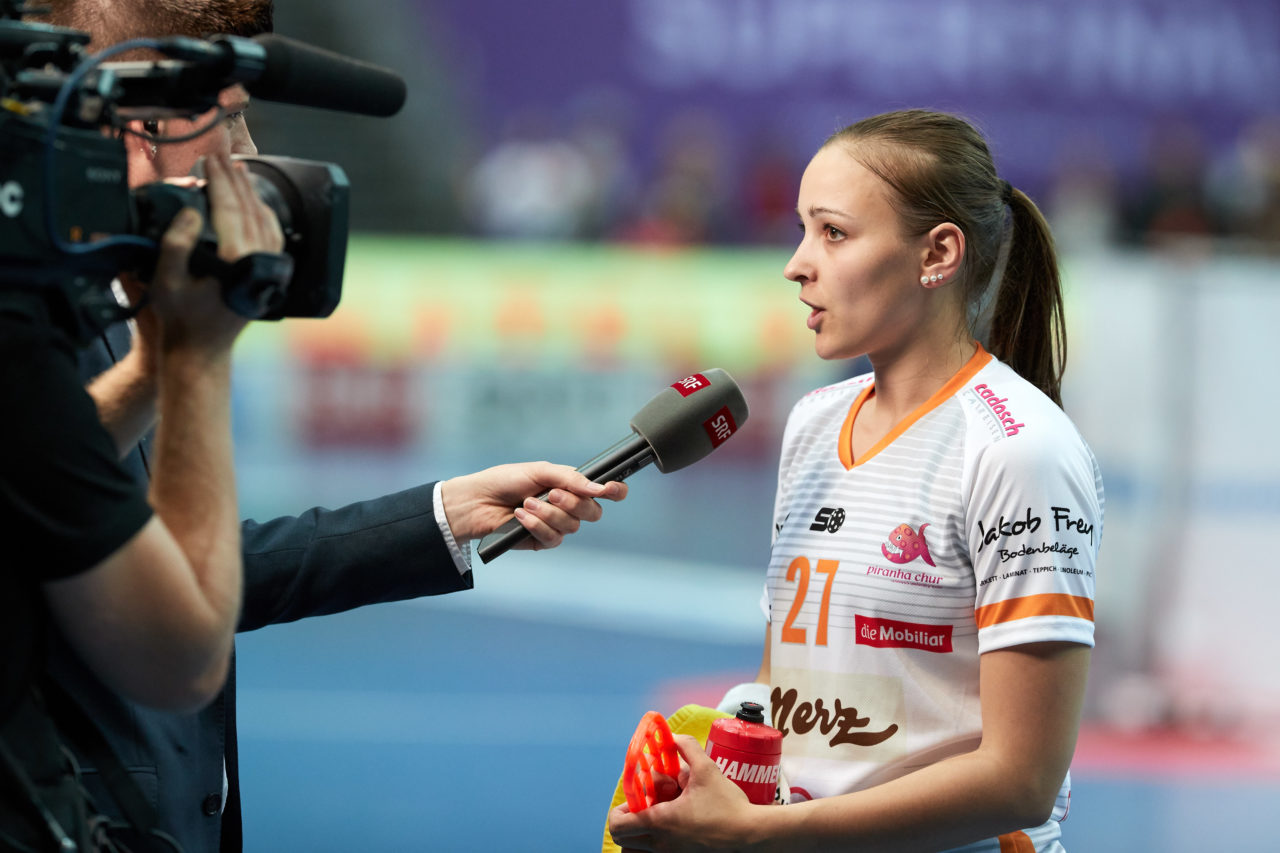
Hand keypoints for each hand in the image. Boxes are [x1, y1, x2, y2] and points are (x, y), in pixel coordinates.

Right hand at [148, 152, 283, 352]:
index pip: (229, 208)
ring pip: (265, 220)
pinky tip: (255, 204)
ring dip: (252, 193)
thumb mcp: (165, 279)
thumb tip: (191, 213)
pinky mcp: (270, 275)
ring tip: (239, 171)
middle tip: (223, 157)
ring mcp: (268, 269)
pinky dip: (264, 215)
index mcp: (234, 261)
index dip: (220, 180)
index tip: (211, 160)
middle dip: (236, 180)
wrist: (202, 349)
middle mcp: (257, 262)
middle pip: (249, 209)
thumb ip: (175, 243)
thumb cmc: (180, 318)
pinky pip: (273, 237)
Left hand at [439, 461, 627, 548]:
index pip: (604, 492)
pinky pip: (553, 538)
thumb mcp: (539, 471)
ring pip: (572, 526)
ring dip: (548, 513)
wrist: (477, 500)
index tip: (611, 489)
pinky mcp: (542, 541)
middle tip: (551, 494)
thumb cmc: (506, 480)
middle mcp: (568, 506)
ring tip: (526, 503)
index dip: (615, 491)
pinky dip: (536, 525)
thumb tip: (598, 488)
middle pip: (593, 513)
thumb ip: (570, 478)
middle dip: (574, 503)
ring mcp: (556, 525)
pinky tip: (520, 516)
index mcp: (571, 486)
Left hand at [609, 735, 754, 851]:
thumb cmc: (729, 806)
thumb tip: (672, 737)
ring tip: (655, 824)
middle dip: (628, 824)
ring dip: (638, 839)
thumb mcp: (707, 770)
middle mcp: (661, 844)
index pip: (618, 824)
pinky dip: (653, 847)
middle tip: (644, 811)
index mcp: (661, 822)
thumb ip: (687, 748)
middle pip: (623, 842)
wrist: (752, 835)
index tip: (635, 800)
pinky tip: (672, 833)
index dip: (620, 810)